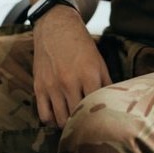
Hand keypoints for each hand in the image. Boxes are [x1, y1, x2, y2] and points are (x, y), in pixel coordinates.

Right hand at [31, 8, 110, 127]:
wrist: (55, 25)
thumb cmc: (81, 45)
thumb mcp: (99, 62)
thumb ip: (107, 84)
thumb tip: (115, 105)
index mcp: (88, 75)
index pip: (96, 109)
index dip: (100, 119)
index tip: (102, 124)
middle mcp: (69, 82)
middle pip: (78, 118)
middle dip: (84, 124)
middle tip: (88, 126)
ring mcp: (52, 85)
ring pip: (61, 120)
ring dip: (68, 125)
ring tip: (73, 123)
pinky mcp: (39, 86)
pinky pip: (44, 115)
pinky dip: (51, 121)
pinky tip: (58, 116)